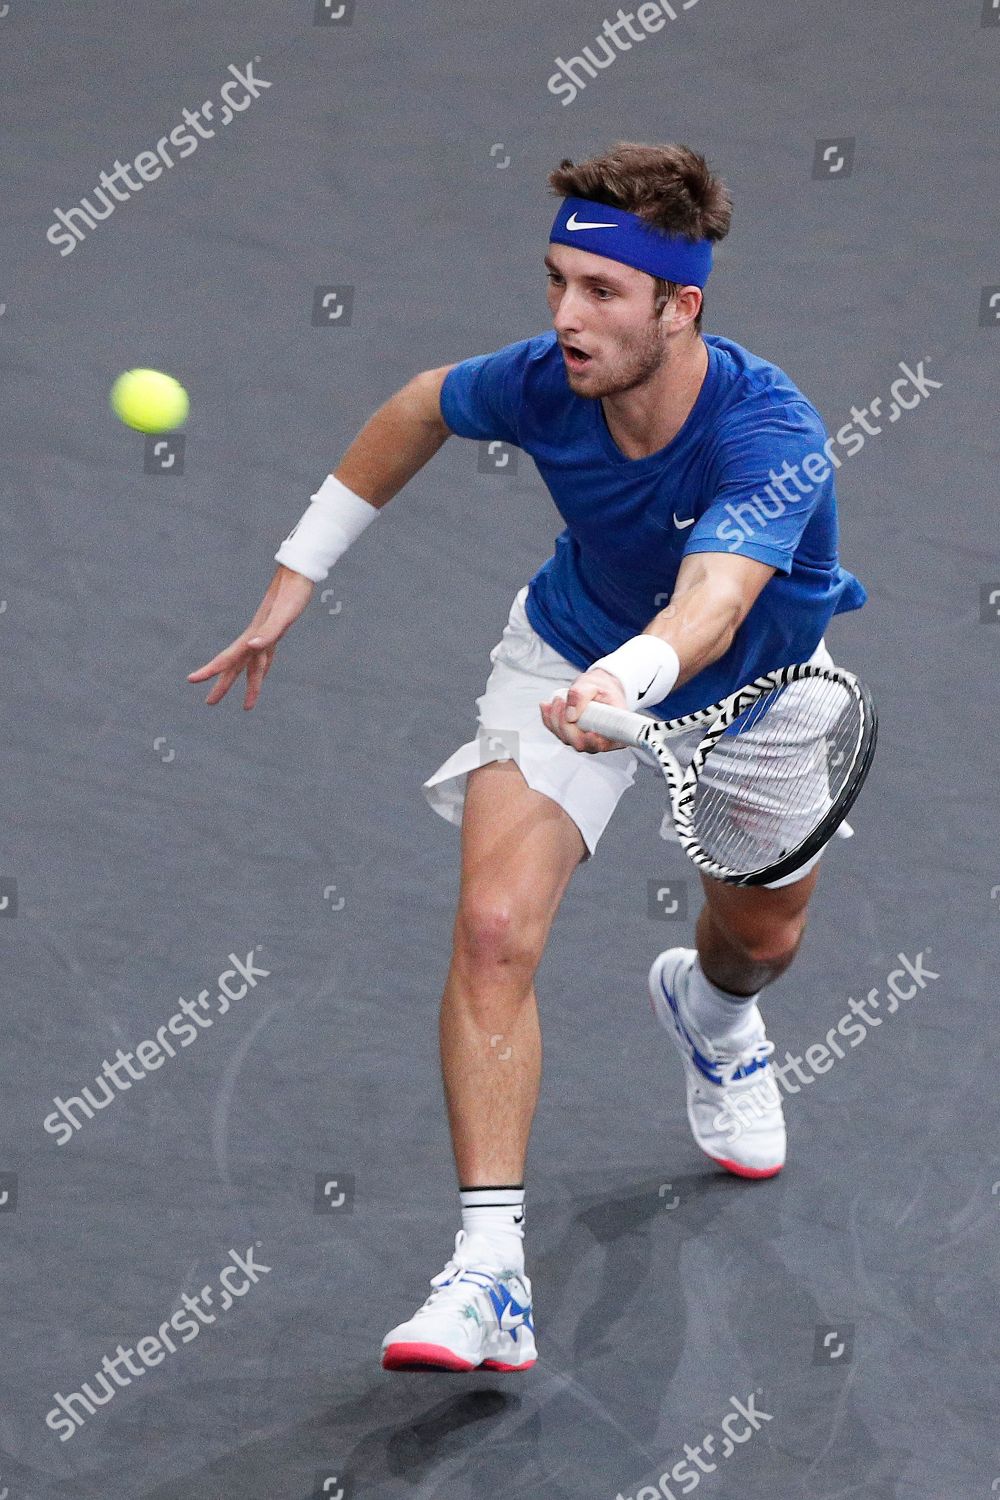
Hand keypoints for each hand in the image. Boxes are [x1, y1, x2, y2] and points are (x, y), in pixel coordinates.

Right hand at [187, 564, 313, 708]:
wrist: (298, 574)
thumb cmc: (292, 595)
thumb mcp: (283, 616)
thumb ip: (268, 632)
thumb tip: (251, 646)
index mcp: (252, 636)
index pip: (227, 658)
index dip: (209, 670)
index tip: (191, 679)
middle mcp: (255, 638)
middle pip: (235, 666)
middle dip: (223, 685)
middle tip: (209, 704)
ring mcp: (264, 635)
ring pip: (252, 666)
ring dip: (248, 685)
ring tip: (247, 707)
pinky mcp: (275, 632)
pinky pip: (265, 657)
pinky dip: (262, 669)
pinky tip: (261, 676)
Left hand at [539, 668, 629, 751]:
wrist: (596, 689)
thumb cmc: (600, 689)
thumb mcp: (593, 685)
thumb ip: (581, 696)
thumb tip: (570, 715)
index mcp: (614, 731)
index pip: (605, 744)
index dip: (595, 741)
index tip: (589, 732)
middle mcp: (599, 740)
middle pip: (580, 742)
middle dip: (567, 723)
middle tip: (563, 701)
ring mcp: (584, 740)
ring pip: (565, 738)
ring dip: (556, 718)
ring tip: (559, 699)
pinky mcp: (570, 736)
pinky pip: (556, 732)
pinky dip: (548, 718)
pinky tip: (547, 706)